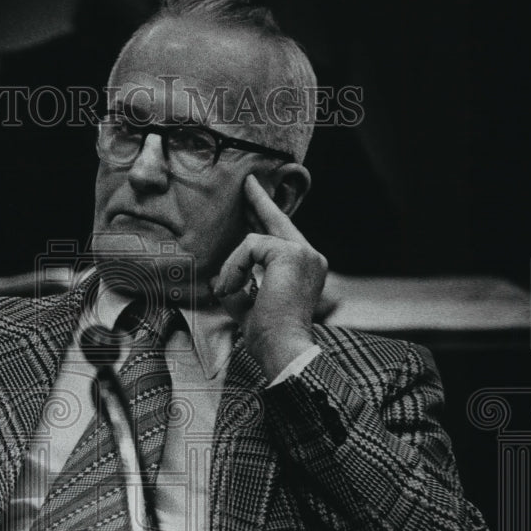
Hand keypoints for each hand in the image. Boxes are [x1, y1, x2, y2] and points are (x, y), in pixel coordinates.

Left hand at [211, 174, 327, 379]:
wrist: (283, 347)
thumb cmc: (269, 336)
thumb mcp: (250, 305)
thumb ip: (242, 287)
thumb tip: (219, 277)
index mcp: (305, 269)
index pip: (283, 235)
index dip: (266, 213)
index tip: (252, 193)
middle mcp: (311, 257)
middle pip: (277, 222)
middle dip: (259, 202)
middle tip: (247, 183)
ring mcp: (304, 253)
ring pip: (254, 240)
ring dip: (234, 266)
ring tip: (228, 290)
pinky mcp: (291, 252)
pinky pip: (250, 246)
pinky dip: (235, 266)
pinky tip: (233, 287)